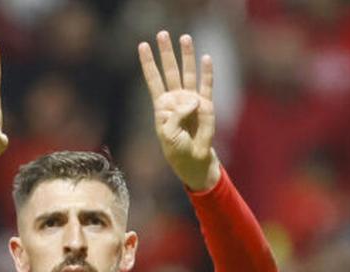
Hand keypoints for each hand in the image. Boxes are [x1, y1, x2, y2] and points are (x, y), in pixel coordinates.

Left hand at [138, 31, 219, 191]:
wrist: (193, 160)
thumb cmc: (176, 149)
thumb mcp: (167, 133)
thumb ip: (176, 115)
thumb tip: (193, 99)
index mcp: (162, 105)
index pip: (153, 79)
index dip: (148, 63)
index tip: (142, 46)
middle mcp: (176, 99)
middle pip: (170, 70)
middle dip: (166, 52)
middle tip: (163, 34)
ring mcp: (191, 100)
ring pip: (188, 73)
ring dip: (187, 56)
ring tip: (185, 38)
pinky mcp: (206, 106)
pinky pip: (207, 86)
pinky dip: (207, 72)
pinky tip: (206, 58)